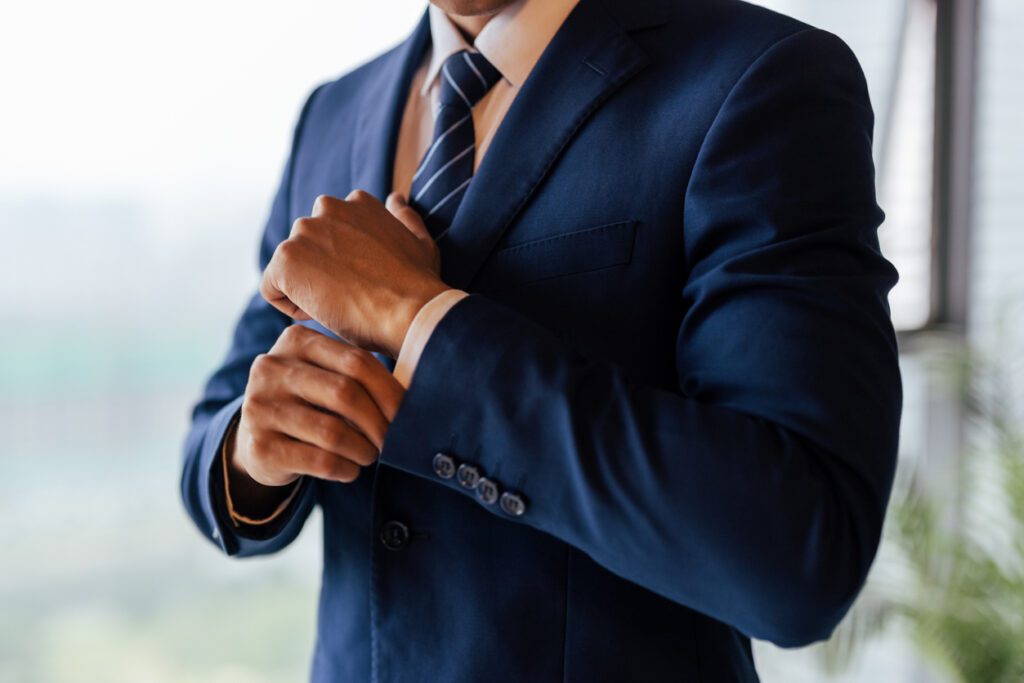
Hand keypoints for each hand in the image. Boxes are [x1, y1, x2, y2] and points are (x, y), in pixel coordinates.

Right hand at [230, 324, 405, 487]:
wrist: (255, 440)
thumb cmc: (308, 403)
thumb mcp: (324, 376)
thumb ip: (358, 374)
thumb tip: (416, 398)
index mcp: (295, 341)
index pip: (357, 361)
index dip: (389, 391)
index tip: (406, 414)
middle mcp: (271, 368)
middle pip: (345, 394)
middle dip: (378, 423)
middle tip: (390, 440)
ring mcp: (259, 408)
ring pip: (333, 432)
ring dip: (363, 450)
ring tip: (369, 455)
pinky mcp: (259, 447)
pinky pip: (320, 461)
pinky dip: (346, 469)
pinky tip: (350, 469)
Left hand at [260, 190, 447, 356]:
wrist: (410, 312)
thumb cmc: (419, 285)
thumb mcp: (421, 243)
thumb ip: (404, 218)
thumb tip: (394, 198)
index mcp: (356, 202)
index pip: (330, 231)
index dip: (344, 263)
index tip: (363, 282)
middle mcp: (327, 207)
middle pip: (307, 248)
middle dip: (321, 272)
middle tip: (351, 298)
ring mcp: (304, 231)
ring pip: (290, 268)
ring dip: (307, 289)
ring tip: (340, 306)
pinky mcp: (285, 259)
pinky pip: (272, 289)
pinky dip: (291, 307)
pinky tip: (322, 314)